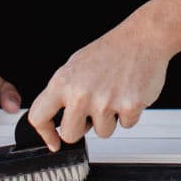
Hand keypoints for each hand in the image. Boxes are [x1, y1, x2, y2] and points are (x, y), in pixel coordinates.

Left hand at [28, 20, 168, 149]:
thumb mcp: (75, 65)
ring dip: (109, 119)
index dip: (45, 133)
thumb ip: (63, 91)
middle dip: (82, 128)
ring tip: (114, 93)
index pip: (38, 117)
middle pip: (70, 135)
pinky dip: (129, 113)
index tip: (53, 142)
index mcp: (63, 82)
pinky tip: (128, 92)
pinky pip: (126, 125)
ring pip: (102, 132)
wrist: (142, 38)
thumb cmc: (111, 50)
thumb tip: (54, 115)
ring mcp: (105, 102)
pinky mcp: (129, 107)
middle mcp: (80, 93)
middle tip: (93, 110)